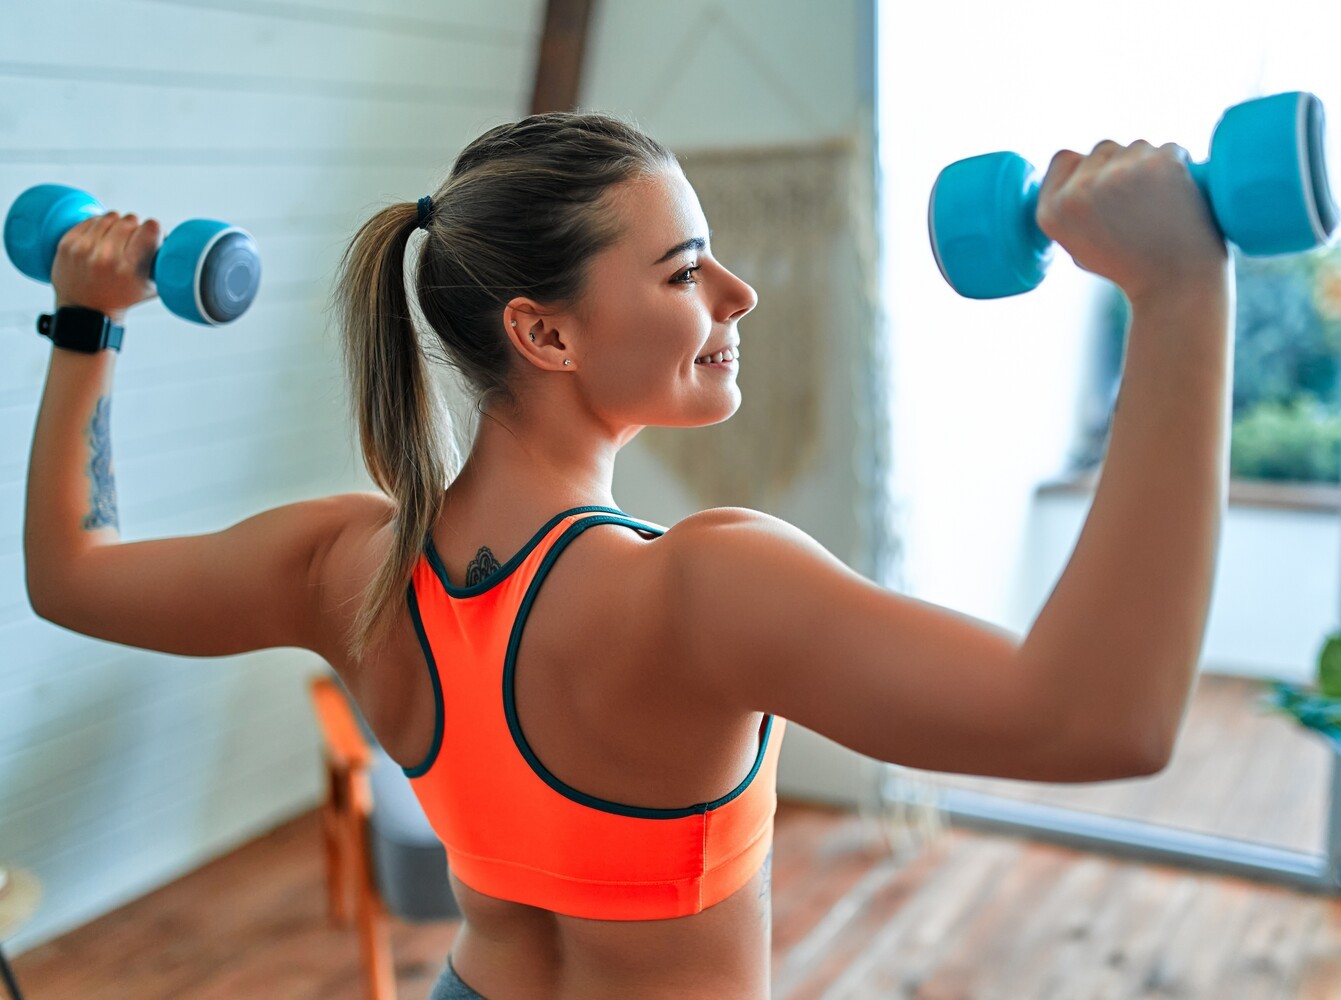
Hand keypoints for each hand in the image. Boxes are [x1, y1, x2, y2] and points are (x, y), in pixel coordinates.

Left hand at [51, 212, 161, 323]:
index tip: (150, 235)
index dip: (153, 229)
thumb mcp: (151, 287)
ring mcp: (83, 249)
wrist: (85, 312)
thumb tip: (172, 239)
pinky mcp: (67, 244)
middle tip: (131, 240)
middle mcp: (106, 256)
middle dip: (134, 227)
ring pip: (109, 216)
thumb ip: (163, 264)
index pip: (150, 227)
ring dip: (116, 224)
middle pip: (129, 219)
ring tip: (115, 238)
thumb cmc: (122, 298)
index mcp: (129, 267)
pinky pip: (90, 220)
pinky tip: (101, 237)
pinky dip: (98, 225)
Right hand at [1035, 140, 1228, 307]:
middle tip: (1138, 204)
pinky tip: (1178, 197)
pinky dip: (1178, 167)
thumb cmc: (1129, 267)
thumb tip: (1078, 169)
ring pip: (1136, 147)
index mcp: (1051, 211)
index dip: (1086, 169)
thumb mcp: (1077, 243)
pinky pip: (1170, 148)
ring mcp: (1118, 174)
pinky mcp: (1158, 164)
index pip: (1063, 158)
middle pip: (1102, 149)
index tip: (1105, 189)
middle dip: (1120, 167)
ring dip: (1149, 166)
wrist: (1174, 285)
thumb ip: (1070, 206)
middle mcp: (1078, 190)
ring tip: (1158, 205)